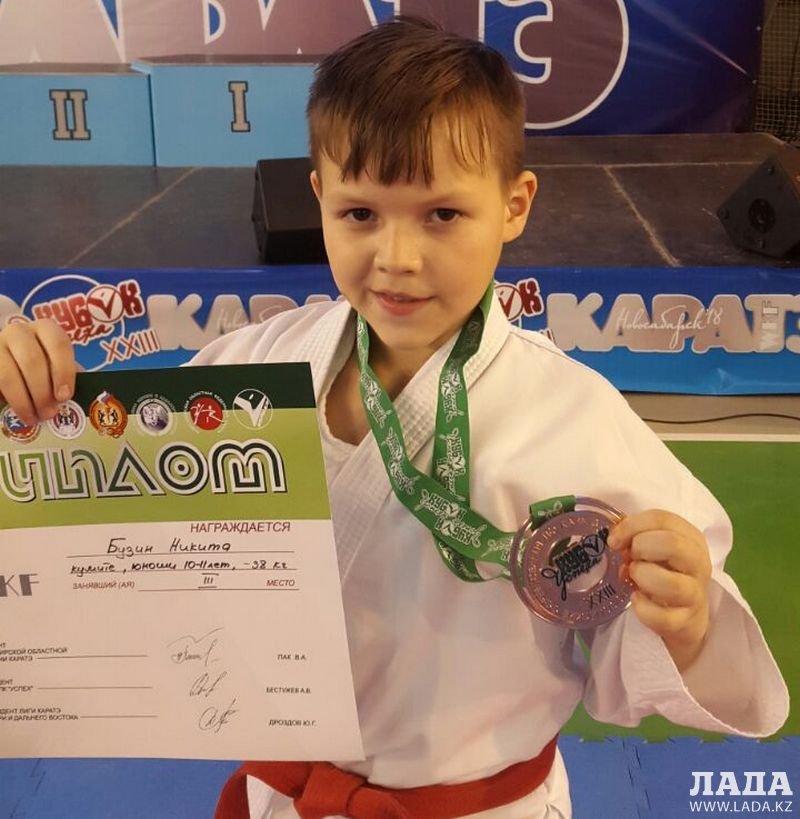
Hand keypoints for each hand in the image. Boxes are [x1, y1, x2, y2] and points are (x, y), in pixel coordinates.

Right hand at [0, 319, 76, 423]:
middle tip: (49, 413)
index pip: (58, 344)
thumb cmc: (43, 367)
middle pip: (32, 360)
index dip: (63, 372)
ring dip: (22, 401)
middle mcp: (19, 331)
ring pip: (8, 375)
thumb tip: (74, 401)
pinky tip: (16, 412)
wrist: (13, 364)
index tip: (64, 397)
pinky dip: (7, 400)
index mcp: (45, 329)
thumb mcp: (57, 368)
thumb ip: (64, 378)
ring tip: (33, 417)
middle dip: (42, 392)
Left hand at [608, 509, 711, 670]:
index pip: (662, 519)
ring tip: (635, 579)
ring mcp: (695, 595)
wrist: (686, 615)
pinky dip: (642, 608)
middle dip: (640, 548)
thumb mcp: (655, 547)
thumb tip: (616, 539)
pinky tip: (637, 600)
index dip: (631, 526)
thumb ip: (637, 536)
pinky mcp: (686, 622)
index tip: (614, 540)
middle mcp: (698, 564)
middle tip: (630, 558)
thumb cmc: (665, 571)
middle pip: (672, 544)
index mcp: (690, 538)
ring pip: (670, 583)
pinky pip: (661, 617)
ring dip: (642, 577)